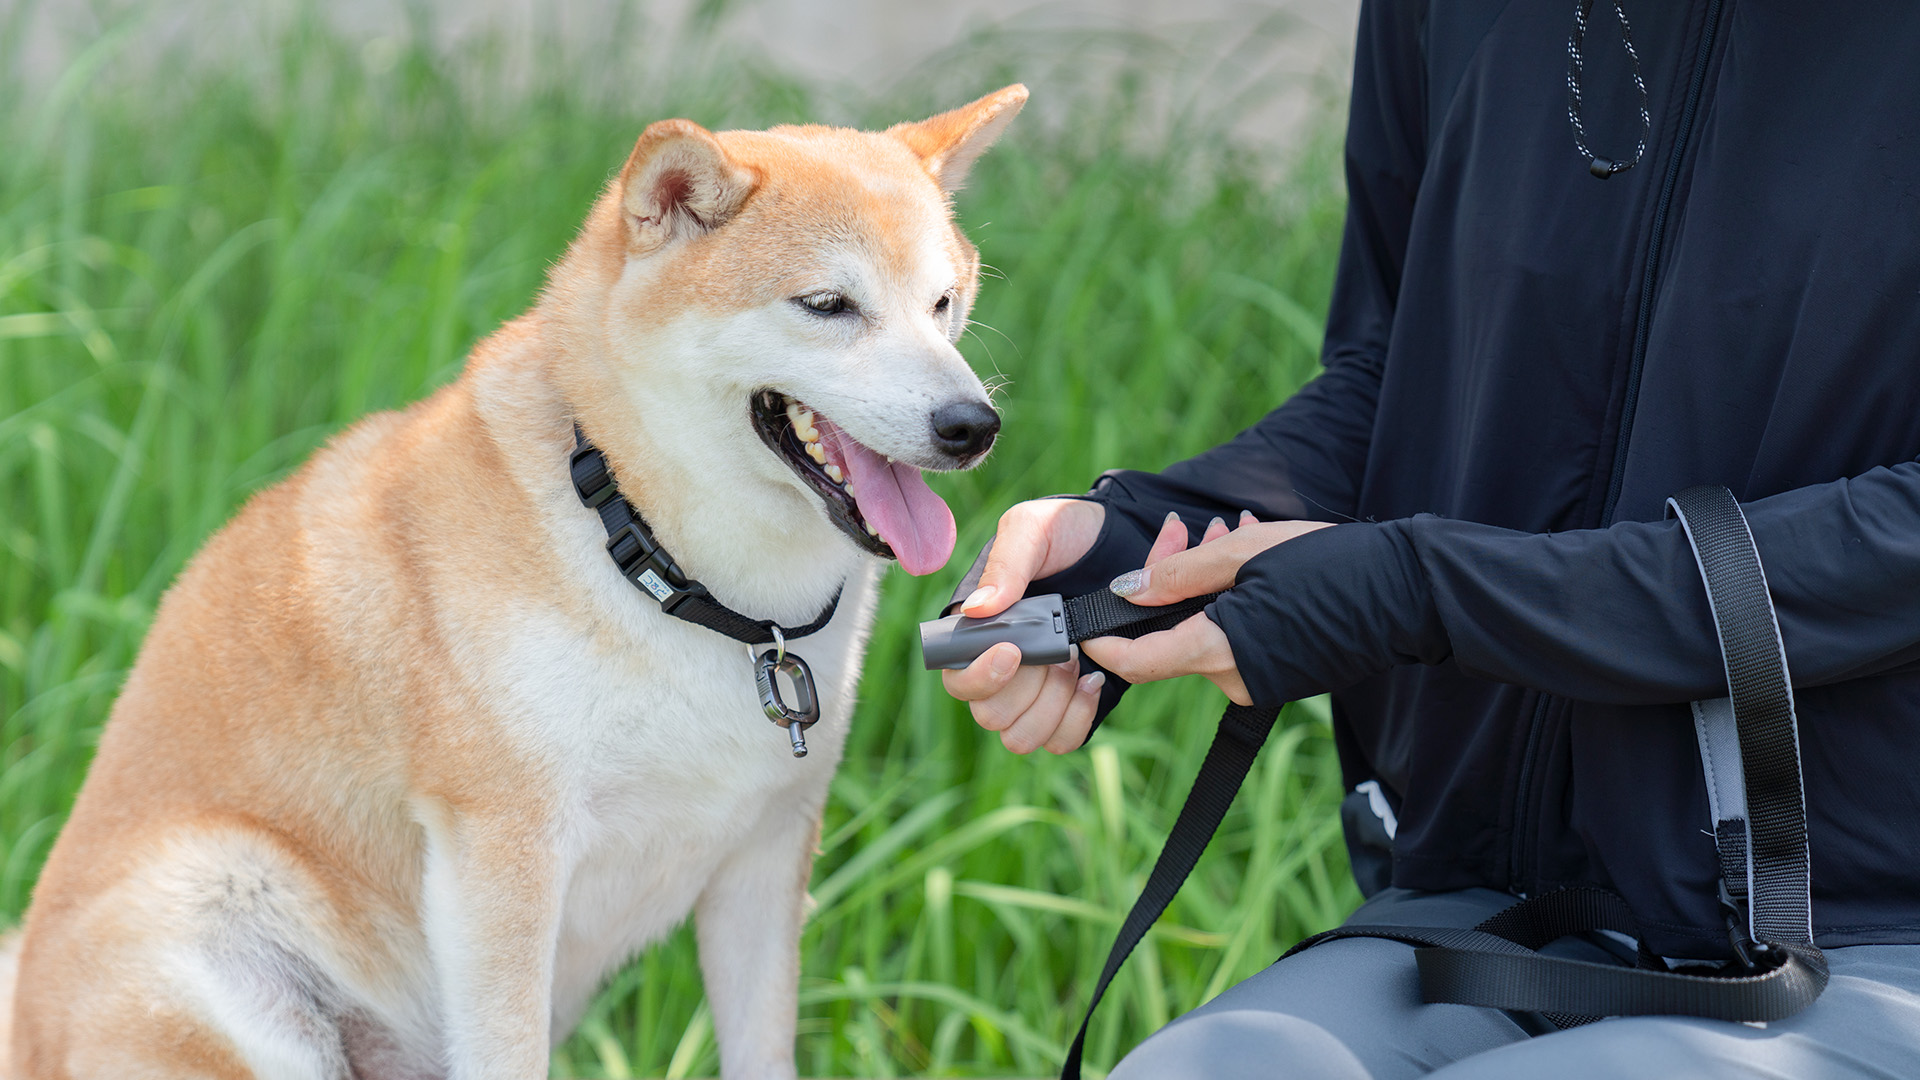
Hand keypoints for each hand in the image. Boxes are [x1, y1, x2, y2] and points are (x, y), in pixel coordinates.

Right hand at [940, 498, 1106, 753]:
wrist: (1122, 543)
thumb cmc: (1067, 533)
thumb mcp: (1034, 529)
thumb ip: (1007, 564)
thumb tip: (977, 610)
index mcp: (978, 632)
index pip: (956, 679)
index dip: (979, 677)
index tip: (1012, 651)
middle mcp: (1000, 671)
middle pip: (989, 716)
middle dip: (1029, 688)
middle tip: (1063, 647)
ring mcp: (1034, 693)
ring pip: (1021, 737)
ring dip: (1053, 704)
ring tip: (1077, 658)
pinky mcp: (1069, 706)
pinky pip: (1060, 740)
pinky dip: (1077, 717)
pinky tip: (1093, 678)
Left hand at [1083, 512, 1332, 706]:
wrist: (1410, 592)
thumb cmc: (1331, 566)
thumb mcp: (1245, 553)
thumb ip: (1178, 574)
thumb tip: (1124, 592)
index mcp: (1220, 650)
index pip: (1138, 663)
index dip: (1104, 642)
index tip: (1084, 620)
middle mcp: (1236, 679)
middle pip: (1172, 636)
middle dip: (1168, 581)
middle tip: (1182, 528)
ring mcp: (1260, 681)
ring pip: (1205, 630)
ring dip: (1204, 582)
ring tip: (1233, 530)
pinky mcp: (1280, 674)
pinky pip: (1235, 637)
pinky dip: (1231, 600)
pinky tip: (1251, 555)